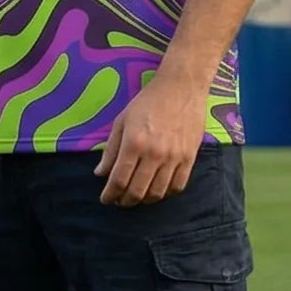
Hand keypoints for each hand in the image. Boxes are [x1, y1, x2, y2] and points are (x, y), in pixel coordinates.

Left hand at [94, 72, 207, 205]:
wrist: (181, 88)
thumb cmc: (147, 102)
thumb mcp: (121, 121)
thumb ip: (110, 150)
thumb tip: (100, 174)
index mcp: (134, 143)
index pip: (119, 180)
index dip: (110, 194)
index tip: (106, 199)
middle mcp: (154, 154)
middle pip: (137, 191)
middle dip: (124, 201)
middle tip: (119, 201)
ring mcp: (174, 157)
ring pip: (158, 193)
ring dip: (144, 200)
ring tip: (136, 197)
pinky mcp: (190, 158)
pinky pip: (177, 186)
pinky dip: (165, 193)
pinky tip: (157, 190)